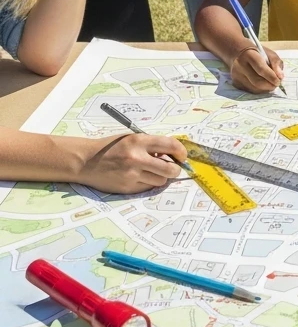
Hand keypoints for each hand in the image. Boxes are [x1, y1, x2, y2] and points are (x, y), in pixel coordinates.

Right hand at [70, 133, 187, 193]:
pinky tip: (139, 177)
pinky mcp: (127, 188)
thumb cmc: (111, 147)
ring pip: (161, 180)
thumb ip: (151, 145)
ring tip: (151, 171)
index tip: (182, 155)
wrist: (87, 161)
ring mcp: (132, 175)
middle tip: (173, 167)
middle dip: (175, 169)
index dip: (181, 152)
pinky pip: (147, 188)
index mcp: (139, 141)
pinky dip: (148, 183)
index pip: (170, 145)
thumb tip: (172, 154)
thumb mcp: (131, 139)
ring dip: (160, 176)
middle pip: (170, 169)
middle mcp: (137, 158)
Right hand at [230, 44, 284, 93]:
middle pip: (257, 81)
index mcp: (249, 55)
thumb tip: (280, 77)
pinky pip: (250, 90)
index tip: (279, 81)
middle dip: (269, 85)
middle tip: (276, 85)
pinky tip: (262, 84)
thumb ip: (276, 63)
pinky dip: (259, 90)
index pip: (261, 69)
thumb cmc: (257, 52)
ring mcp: (236, 75)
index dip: (271, 77)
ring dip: (265, 89)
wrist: (238, 53)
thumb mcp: (268, 53)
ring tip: (270, 84)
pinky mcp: (235, 83)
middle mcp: (240, 66)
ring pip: (254, 88)